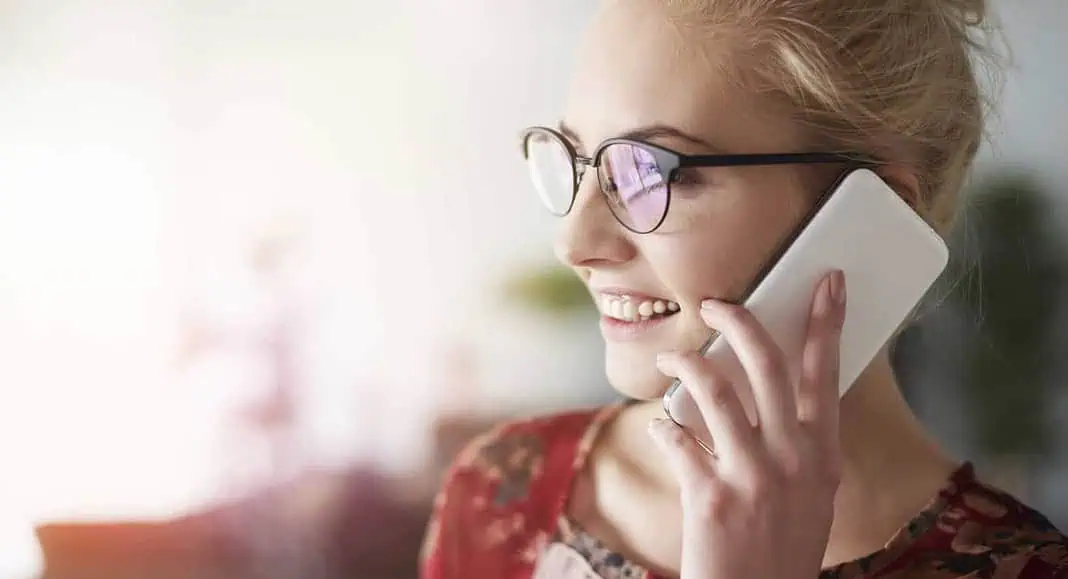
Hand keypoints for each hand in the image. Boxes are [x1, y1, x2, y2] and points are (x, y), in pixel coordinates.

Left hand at [648, 270, 846, 578]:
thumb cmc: (781, 546)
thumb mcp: (810, 495)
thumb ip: (796, 445)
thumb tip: (763, 393)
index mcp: (822, 455)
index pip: (826, 374)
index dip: (827, 323)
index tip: (828, 281)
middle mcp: (792, 458)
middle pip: (766, 363)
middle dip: (739, 320)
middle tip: (715, 303)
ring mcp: (752, 475)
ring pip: (714, 388)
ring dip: (686, 361)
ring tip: (670, 357)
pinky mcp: (710, 495)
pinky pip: (675, 436)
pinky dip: (662, 424)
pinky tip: (661, 427)